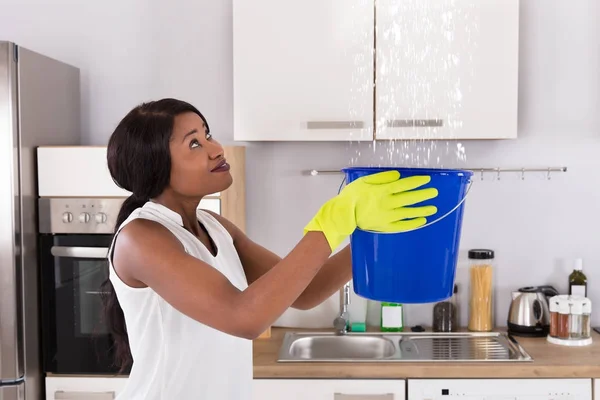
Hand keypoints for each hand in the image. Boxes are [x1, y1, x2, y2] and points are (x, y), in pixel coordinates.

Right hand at [304, 170, 438, 250]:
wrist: (343, 215)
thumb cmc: (351, 196)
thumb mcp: (364, 181)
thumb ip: (381, 178)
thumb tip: (397, 176)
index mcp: (382, 191)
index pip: (404, 185)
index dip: (416, 182)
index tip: (426, 180)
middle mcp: (388, 203)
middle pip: (410, 198)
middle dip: (423, 194)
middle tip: (434, 192)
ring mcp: (388, 216)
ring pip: (409, 212)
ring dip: (422, 209)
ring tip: (433, 208)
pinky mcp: (385, 226)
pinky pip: (402, 225)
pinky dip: (413, 223)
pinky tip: (421, 220)